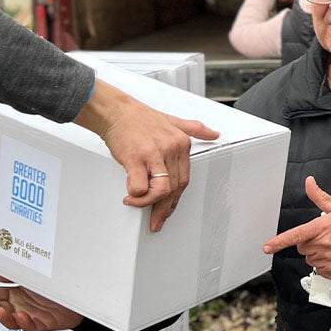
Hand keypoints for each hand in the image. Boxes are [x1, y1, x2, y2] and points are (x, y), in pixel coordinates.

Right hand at [0, 276, 82, 330]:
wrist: (78, 298)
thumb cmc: (56, 286)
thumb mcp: (32, 276)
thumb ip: (13, 275)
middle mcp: (21, 306)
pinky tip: (21, 315)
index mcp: (16, 294)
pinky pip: (30, 326)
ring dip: (2, 316)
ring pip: (11, 321)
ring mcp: (31, 316)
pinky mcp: (43, 323)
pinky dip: (24, 322)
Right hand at [74, 80, 218, 231]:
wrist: (115, 110)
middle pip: (174, 188)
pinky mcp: (136, 158)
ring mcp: (154, 153)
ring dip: (149, 203)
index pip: (184, 179)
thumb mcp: (173, 120)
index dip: (175, 199)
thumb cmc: (139, 118)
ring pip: (162, 190)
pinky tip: (128, 193)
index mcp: (181, 144)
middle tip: (155, 220)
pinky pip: (140, 187)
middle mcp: (171, 148)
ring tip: (136, 203)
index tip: (168, 210)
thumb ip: (194, 129)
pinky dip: (135, 195)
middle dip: (164, 209)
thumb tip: (214, 134)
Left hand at [262, 176, 330, 278]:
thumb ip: (319, 196)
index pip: (296, 235)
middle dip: (309, 242)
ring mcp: (328, 259)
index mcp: (321, 228)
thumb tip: (309, 182)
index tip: (267, 247)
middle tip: (324, 237)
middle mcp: (323, 244)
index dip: (279, 242)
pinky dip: (324, 265)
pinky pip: (319, 270)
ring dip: (316, 254)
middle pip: (302, 247)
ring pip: (310, 259)